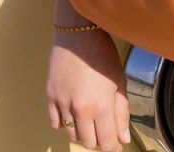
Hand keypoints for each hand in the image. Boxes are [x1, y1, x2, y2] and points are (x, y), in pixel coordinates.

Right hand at [46, 29, 129, 150]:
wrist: (78, 33)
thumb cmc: (103, 53)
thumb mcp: (119, 81)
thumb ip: (121, 113)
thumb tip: (123, 138)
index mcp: (100, 106)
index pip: (106, 142)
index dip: (113, 147)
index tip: (117, 145)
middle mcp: (79, 110)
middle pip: (89, 142)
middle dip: (99, 138)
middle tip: (105, 127)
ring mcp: (62, 104)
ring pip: (71, 135)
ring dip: (82, 131)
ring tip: (90, 116)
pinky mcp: (50, 97)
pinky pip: (56, 123)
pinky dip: (65, 123)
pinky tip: (74, 112)